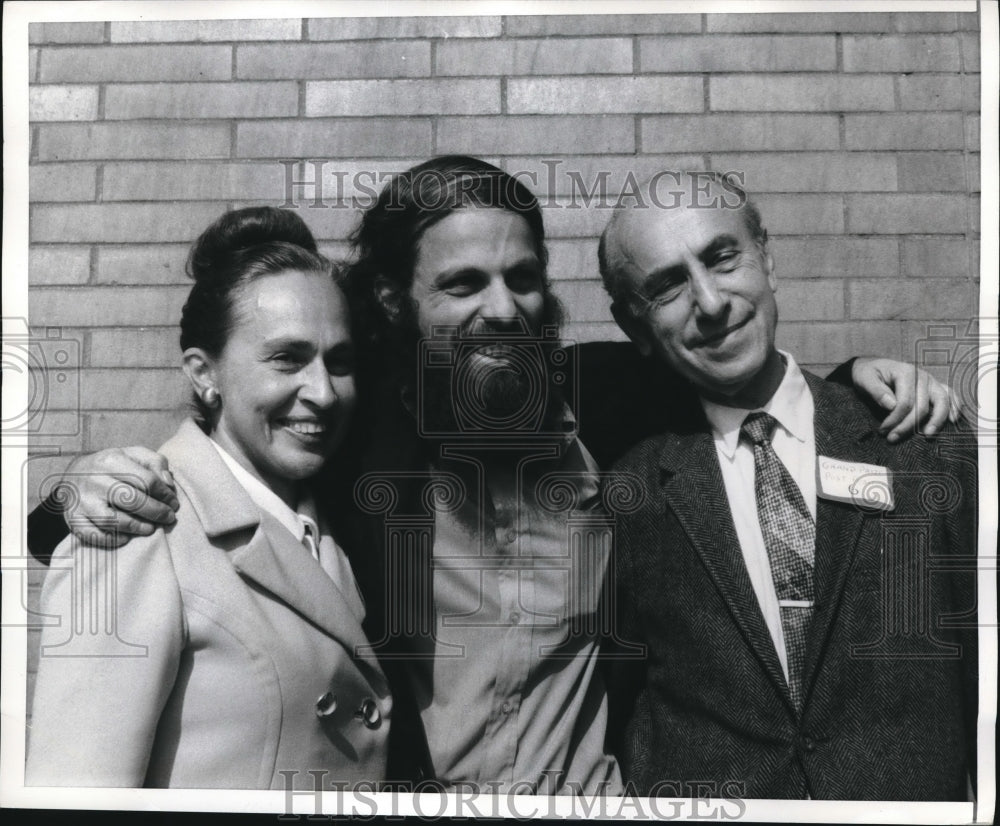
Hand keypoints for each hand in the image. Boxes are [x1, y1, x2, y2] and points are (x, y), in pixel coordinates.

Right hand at [58, 447, 179, 546]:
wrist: (73, 473)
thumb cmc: (113, 466)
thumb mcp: (133, 454)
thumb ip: (155, 462)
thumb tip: (168, 483)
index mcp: (112, 461)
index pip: (146, 480)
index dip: (165, 494)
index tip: (174, 503)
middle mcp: (95, 480)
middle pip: (132, 500)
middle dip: (156, 512)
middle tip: (168, 518)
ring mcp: (82, 501)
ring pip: (112, 520)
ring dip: (136, 527)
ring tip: (151, 528)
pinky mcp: (73, 518)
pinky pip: (92, 534)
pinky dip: (111, 539)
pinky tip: (126, 538)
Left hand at [851, 357, 961, 443]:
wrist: (873, 367)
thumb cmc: (869, 374)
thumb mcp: (864, 379)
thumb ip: (876, 391)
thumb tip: (891, 405)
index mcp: (905, 372)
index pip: (905, 402)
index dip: (894, 419)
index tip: (883, 431)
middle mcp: (922, 376)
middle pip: (922, 406)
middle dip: (908, 426)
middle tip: (893, 438)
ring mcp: (931, 381)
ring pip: (942, 402)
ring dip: (937, 420)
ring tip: (928, 435)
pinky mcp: (935, 386)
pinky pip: (950, 395)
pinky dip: (955, 407)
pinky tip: (953, 421)